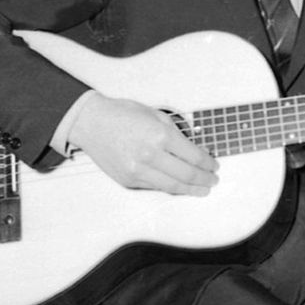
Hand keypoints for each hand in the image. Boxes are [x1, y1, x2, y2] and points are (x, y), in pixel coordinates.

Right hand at [69, 91, 219, 194]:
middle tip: (213, 180)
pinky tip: (180, 187)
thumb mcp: (156, 115)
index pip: (194, 156)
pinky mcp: (129, 180)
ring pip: (172, 186)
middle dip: (204, 179)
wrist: (91, 123)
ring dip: (191, 189)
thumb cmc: (121, 115)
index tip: (214, 165)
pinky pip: (155, 187)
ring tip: (203, 189)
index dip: (208, 163)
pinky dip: (171, 188)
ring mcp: (138, 171)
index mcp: (160, 135)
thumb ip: (176, 133)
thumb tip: (195, 149)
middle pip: (187, 174)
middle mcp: (150, 155)